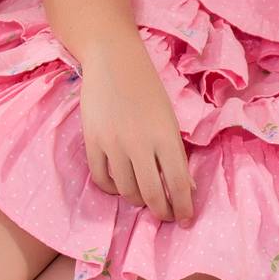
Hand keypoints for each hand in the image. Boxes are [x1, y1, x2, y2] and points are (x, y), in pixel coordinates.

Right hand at [77, 39, 194, 222]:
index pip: (179, 183)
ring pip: (126, 190)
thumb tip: (185, 188)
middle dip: (161, 211)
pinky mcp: (92, 142)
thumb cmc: (148, 88)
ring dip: (137, 200)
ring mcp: (114, 144)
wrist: (114, 60)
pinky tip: (120, 185)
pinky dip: (113, 189)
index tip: (185, 219)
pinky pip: (102, 180)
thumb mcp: (169, 117)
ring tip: (143, 197)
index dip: (183, 207)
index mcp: (166, 135)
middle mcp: (140, 143)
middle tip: (164, 215)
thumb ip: (175, 152)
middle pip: (152, 194)